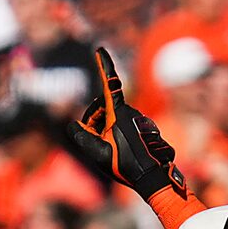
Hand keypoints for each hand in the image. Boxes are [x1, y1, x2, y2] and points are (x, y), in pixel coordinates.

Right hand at [62, 41, 191, 206]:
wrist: (153, 178)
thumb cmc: (125, 164)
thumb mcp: (96, 152)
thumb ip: (81, 136)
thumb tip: (74, 125)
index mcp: (119, 112)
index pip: (109, 84)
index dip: (104, 66)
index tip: (100, 50)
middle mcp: (132, 112)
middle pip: (106, 109)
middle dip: (97, 121)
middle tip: (98, 142)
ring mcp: (142, 120)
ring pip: (117, 120)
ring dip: (110, 132)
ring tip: (115, 153)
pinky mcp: (148, 130)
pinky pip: (129, 129)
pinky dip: (122, 137)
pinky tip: (126, 155)